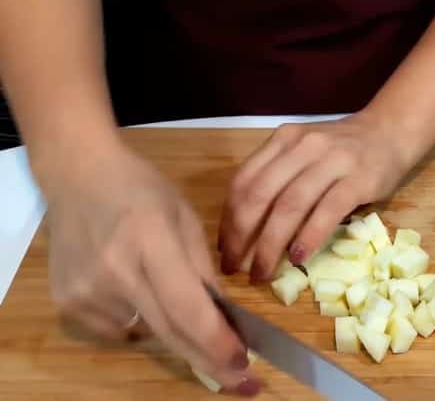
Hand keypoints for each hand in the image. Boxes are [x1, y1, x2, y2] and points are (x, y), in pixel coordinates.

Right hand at [42, 142, 260, 395]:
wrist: (77, 175)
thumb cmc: (141, 190)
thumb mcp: (185, 218)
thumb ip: (204, 270)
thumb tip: (225, 319)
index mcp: (150, 239)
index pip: (187, 307)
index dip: (217, 342)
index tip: (245, 366)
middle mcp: (114, 271)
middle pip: (169, 332)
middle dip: (210, 362)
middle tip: (241, 382)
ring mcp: (86, 291)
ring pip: (148, 331)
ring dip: (172, 327)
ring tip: (161, 284)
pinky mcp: (68, 303)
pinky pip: (119, 329)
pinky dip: (138, 317)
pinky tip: (131, 284)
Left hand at [218, 112, 412, 280]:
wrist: (391, 132)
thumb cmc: (343, 150)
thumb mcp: (304, 152)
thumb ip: (279, 178)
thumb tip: (248, 230)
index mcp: (283, 140)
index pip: (244, 181)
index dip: (227, 219)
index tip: (224, 249)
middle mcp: (303, 146)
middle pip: (259, 195)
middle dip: (241, 236)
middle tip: (234, 267)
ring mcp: (332, 161)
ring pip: (289, 206)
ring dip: (270, 245)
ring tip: (263, 272)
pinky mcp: (358, 179)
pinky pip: (326, 212)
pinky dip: (308, 237)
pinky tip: (297, 258)